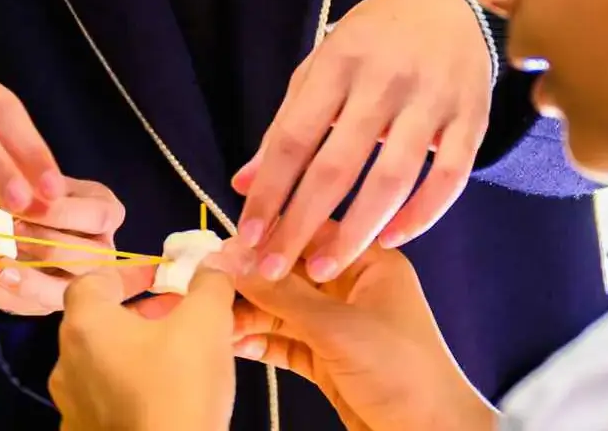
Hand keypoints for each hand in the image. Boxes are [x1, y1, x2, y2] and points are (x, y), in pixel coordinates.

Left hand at [0, 177, 153, 315]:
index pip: (97, 217)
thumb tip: (11, 194)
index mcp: (107, 214)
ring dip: (21, 277)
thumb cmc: (37, 188)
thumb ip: (32, 183)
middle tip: (7, 231)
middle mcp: (103, 254)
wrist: (25, 211)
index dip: (59, 214)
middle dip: (43, 246)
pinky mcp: (48, 303)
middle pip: (84, 260)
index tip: (22, 205)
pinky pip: (25, 307)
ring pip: (59, 293)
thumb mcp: (41, 176)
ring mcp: (77, 284)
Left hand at [50, 267, 237, 430]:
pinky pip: (102, 402)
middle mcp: (65, 363)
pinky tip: (158, 400)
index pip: (92, 281)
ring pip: (99, 365)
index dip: (127, 272)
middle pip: (96, 323)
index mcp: (85, 326)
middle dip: (136, 313)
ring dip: (130, 353)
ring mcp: (70, 406)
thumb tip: (213, 264)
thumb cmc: (180, 387)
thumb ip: (209, 284)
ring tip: (172, 359)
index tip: (159, 277)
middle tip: (177, 316)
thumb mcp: (207, 324)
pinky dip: (126, 391)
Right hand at [231, 243, 493, 430]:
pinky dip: (260, 342)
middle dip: (248, 281)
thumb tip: (229, 260)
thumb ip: (282, 294)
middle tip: (204, 288)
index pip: (307, 234)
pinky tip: (235, 344)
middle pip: (288, 273)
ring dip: (248, 315)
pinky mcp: (327, 359)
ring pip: (281, 310)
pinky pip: (284, 342)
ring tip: (212, 322)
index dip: (264, 239)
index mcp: (368, 262)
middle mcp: (351, 287)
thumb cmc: (403, 373)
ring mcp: (338, 325)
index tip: (219, 247)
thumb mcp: (339, 328)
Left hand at [234, 0, 492, 280]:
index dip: (269, 191)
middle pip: (337, 166)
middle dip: (302, 225)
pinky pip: (450, 177)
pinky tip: (390, 240)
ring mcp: (432, 100)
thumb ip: (286, 124)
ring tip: (325, 268)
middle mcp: (384, 80)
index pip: (294, 138)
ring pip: (393, 178)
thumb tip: (243, 182)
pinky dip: (421, 215)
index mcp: (339, 62)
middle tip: (274, 270)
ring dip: (357, 232)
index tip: (247, 236)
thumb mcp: (322, 66)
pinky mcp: (472, 117)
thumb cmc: (375, 39)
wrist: (452, 4)